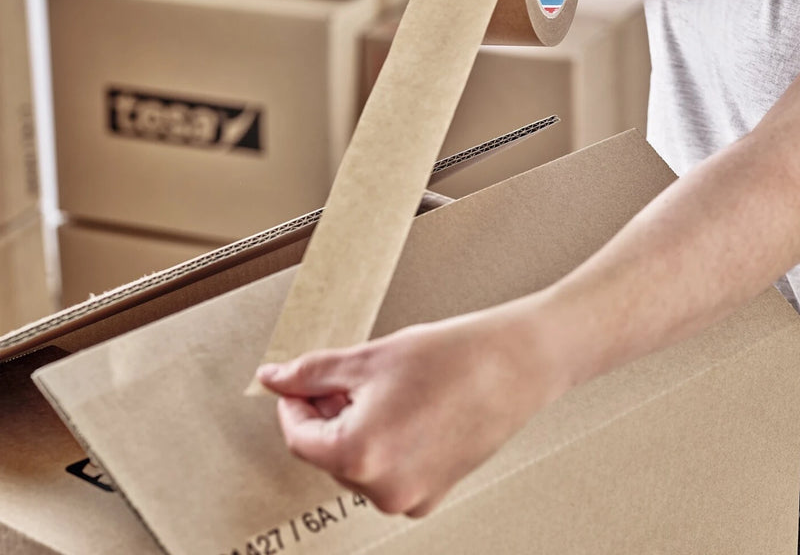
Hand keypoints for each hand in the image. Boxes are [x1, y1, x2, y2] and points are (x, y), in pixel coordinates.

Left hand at [258, 303, 565, 516]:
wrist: (517, 364)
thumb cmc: (451, 357)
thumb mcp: (368, 358)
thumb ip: (312, 373)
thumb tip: (274, 378)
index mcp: (359, 455)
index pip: (298, 438)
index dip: (293, 404)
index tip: (297, 383)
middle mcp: (383, 489)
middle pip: (328, 452)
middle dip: (327, 413)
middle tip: (345, 376)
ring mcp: (412, 497)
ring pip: (358, 463)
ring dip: (355, 428)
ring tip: (382, 388)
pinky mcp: (434, 493)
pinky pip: (388, 473)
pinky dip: (384, 444)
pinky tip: (404, 408)